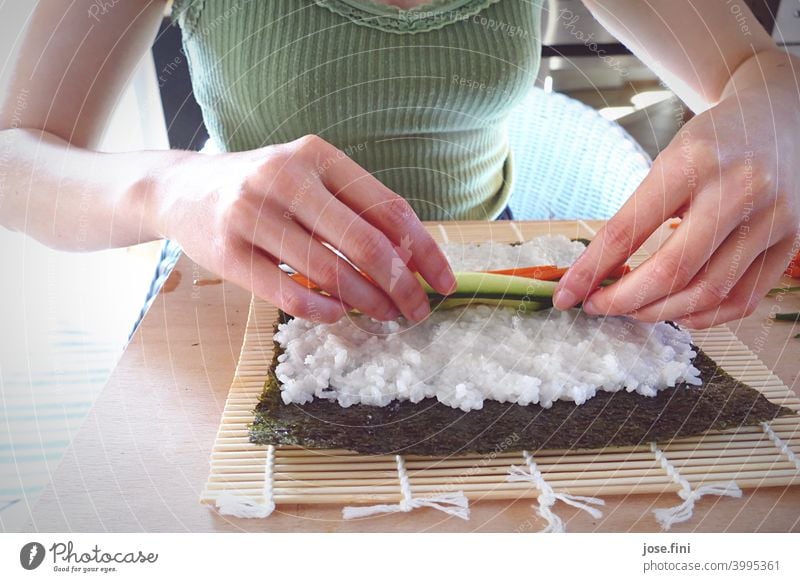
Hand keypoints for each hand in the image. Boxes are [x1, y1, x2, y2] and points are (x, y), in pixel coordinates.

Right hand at [154, 135, 455, 322]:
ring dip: (368, 303)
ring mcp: (252, 214)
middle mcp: (285, 177)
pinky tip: (339, 315)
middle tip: (418, 311)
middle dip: (403, 287)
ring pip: (330, 272)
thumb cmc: (262, 187)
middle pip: (366, 244)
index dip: (425, 251)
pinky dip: (322, 310)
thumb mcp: (309, 178)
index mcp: (317, 155)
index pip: (389, 208)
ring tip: (385, 316)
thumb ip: (354, 208)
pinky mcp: (228, 252)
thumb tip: (411, 258)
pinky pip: (288, 293)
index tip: (444, 282)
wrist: (179, 189)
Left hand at [553, 82, 799, 327]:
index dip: (590, 271)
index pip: (627, 230)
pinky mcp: (790, 241)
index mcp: (690, 163)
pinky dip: (703, 316)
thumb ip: (637, 217)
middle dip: (624, 301)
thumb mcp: (667, 162)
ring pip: (707, 292)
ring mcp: (771, 218)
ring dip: (659, 313)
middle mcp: (737, 189)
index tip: (565, 295)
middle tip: (598, 307)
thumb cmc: (710, 144)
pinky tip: (677, 312)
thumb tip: (594, 277)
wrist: (776, 117)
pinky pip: (742, 300)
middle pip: (671, 271)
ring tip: (632, 310)